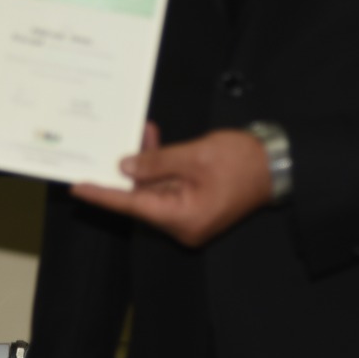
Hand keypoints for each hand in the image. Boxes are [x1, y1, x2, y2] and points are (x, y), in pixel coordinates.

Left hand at [71, 124, 272, 247]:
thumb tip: (125, 168)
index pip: (132, 206)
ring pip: (156, 190)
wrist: (281, 165)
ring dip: (148, 163)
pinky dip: (162, 167)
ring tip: (143, 133)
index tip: (77, 187)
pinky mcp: (197, 205)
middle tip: (109, 144)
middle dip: (128, 170)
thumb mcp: (196, 155)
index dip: (103, 194)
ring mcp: (190, 216)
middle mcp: (183, 224)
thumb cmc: (243, 161)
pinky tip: (156, 142)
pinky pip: (170, 187)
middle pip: (142, 198)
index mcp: (183, 218)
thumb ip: (157, 162)